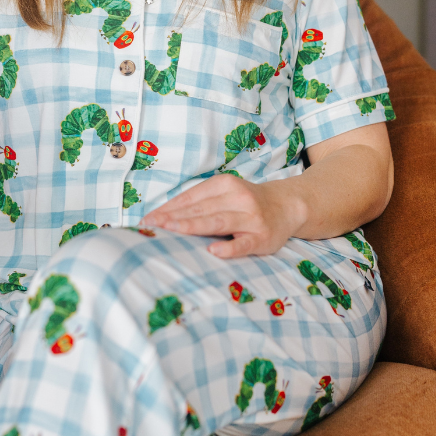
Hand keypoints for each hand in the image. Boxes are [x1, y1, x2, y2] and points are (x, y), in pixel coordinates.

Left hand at [139, 173, 304, 258]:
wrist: (287, 206)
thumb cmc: (245, 203)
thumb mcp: (223, 194)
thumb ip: (197, 203)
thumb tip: (160, 216)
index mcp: (224, 184)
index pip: (190, 198)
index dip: (168, 209)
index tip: (148, 220)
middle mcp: (238, 198)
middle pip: (201, 209)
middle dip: (173, 218)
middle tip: (151, 227)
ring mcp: (251, 218)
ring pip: (218, 222)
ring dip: (192, 227)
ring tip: (171, 231)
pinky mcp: (262, 237)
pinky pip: (244, 244)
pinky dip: (230, 247)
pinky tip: (214, 251)